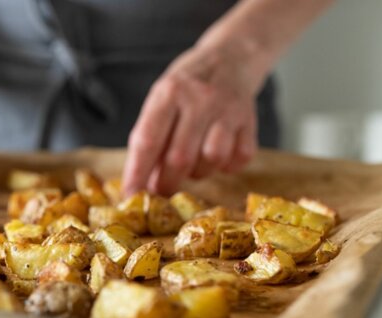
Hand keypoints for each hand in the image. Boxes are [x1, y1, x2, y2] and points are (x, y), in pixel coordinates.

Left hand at [122, 44, 268, 195]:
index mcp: (168, 93)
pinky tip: (218, 156)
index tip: (131, 195)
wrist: (231, 57)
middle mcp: (199, 99)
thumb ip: (151, 135)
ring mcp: (227, 109)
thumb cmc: (187, 85)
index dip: (137, 173)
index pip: (148, 141)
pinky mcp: (250, 119)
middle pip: (179, 158)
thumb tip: (142, 181)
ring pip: (211, 159)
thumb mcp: (161, 99)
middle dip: (166, 182)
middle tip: (160, 189)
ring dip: (198, 173)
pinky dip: (227, 166)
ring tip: (191, 165)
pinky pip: (239, 157)